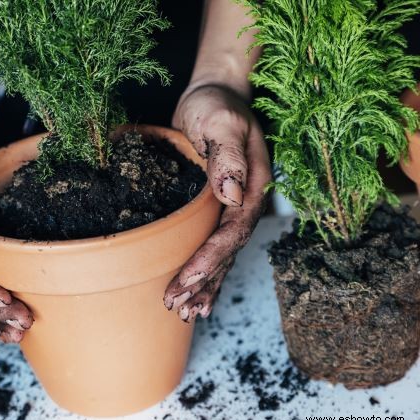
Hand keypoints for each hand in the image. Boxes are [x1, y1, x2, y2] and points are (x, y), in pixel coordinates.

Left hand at [164, 84, 270, 321]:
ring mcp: (233, 207)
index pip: (232, 231)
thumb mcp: (220, 120)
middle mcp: (246, 202)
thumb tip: (230, 193)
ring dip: (206, 285)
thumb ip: (226, 154)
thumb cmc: (216, 104)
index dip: (210, 258)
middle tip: (178, 306)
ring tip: (186, 311)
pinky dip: (205, 269)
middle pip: (228, 251)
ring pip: (222, 255)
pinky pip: (213, 244)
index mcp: (253, 186)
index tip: (187, 280)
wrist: (214, 95)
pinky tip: (194, 290)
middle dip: (204, 282)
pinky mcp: (216, 208)